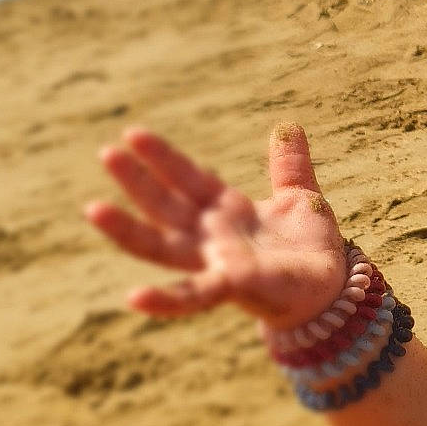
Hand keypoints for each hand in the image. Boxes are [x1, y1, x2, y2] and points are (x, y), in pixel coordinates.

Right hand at [84, 122, 346, 325]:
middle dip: (137, 181)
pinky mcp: (233, 287)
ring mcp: (217, 262)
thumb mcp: (300, 197)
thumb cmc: (310, 247)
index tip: (132, 133)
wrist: (332, 289)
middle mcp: (212, 236)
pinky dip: (166, 300)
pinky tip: (134, 298)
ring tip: (94, 209)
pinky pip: (195, 295)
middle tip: (106, 153)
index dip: (162, 157)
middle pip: (165, 205)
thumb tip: (289, 126)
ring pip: (163, 246)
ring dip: (128, 231)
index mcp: (226, 209)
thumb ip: (290, 166)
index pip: (188, 177)